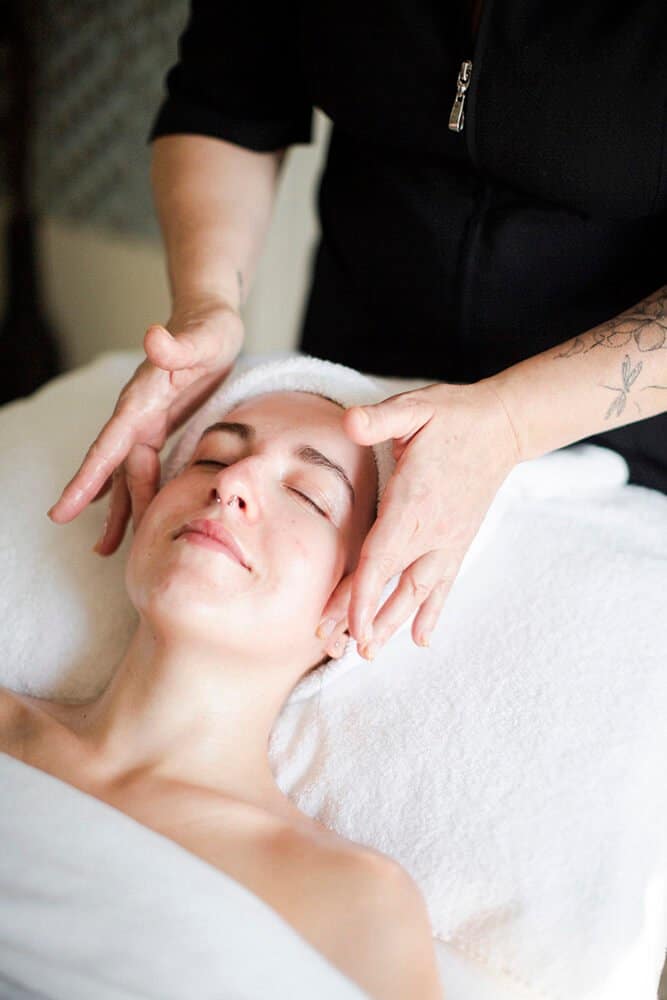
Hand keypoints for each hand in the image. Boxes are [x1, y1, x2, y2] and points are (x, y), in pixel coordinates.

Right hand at [47, 297, 243, 554]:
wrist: (209, 317)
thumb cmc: (207, 326)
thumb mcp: (201, 335)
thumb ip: (177, 342)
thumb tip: (152, 336)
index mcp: (142, 399)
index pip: (109, 446)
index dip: (88, 479)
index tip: (63, 510)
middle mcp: (138, 413)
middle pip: (119, 470)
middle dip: (107, 511)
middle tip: (100, 551)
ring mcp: (149, 420)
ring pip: (130, 473)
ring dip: (122, 508)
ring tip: (109, 547)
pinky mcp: (163, 424)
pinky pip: (145, 464)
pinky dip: (137, 489)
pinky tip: (128, 509)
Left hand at [316, 380, 520, 659]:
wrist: (502, 427)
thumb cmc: (452, 417)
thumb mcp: (415, 408)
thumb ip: (381, 418)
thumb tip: (350, 421)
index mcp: (414, 503)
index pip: (381, 558)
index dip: (361, 595)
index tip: (345, 626)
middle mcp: (432, 531)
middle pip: (391, 585)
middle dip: (363, 619)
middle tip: (335, 647)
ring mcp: (448, 542)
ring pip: (416, 594)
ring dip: (392, 624)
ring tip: (368, 654)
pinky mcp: (459, 543)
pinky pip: (443, 586)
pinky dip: (431, 613)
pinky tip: (421, 639)